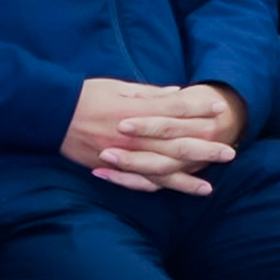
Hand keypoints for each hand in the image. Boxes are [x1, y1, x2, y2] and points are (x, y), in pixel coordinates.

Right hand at [62, 80, 237, 194]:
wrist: (49, 114)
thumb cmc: (86, 95)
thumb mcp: (119, 86)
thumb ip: (150, 94)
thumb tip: (177, 94)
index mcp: (136, 111)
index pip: (176, 111)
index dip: (199, 110)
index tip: (220, 111)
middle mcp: (132, 136)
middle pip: (175, 144)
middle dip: (204, 150)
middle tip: (229, 153)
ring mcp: (121, 154)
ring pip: (160, 170)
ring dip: (186, 179)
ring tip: (209, 188)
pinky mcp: (108, 167)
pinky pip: (136, 182)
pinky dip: (156, 188)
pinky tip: (172, 192)